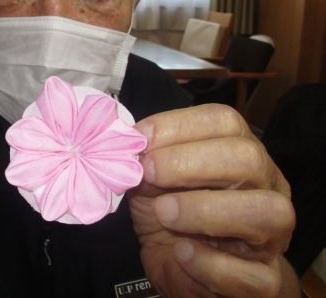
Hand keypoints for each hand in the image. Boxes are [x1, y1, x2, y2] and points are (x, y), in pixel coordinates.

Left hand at [128, 104, 296, 297]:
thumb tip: (130, 145)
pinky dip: (208, 263)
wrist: (183, 269)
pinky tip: (180, 253)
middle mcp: (266, 187)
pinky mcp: (265, 280)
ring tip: (164, 213)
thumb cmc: (171, 216)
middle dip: (189, 162)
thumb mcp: (151, 182)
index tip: (140, 139)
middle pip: (248, 158)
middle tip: (149, 173)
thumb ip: (146, 161)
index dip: (178, 125)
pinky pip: (249, 273)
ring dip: (204, 209)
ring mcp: (272, 235)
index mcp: (238, 152)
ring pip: (266, 212)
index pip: (224, 121)